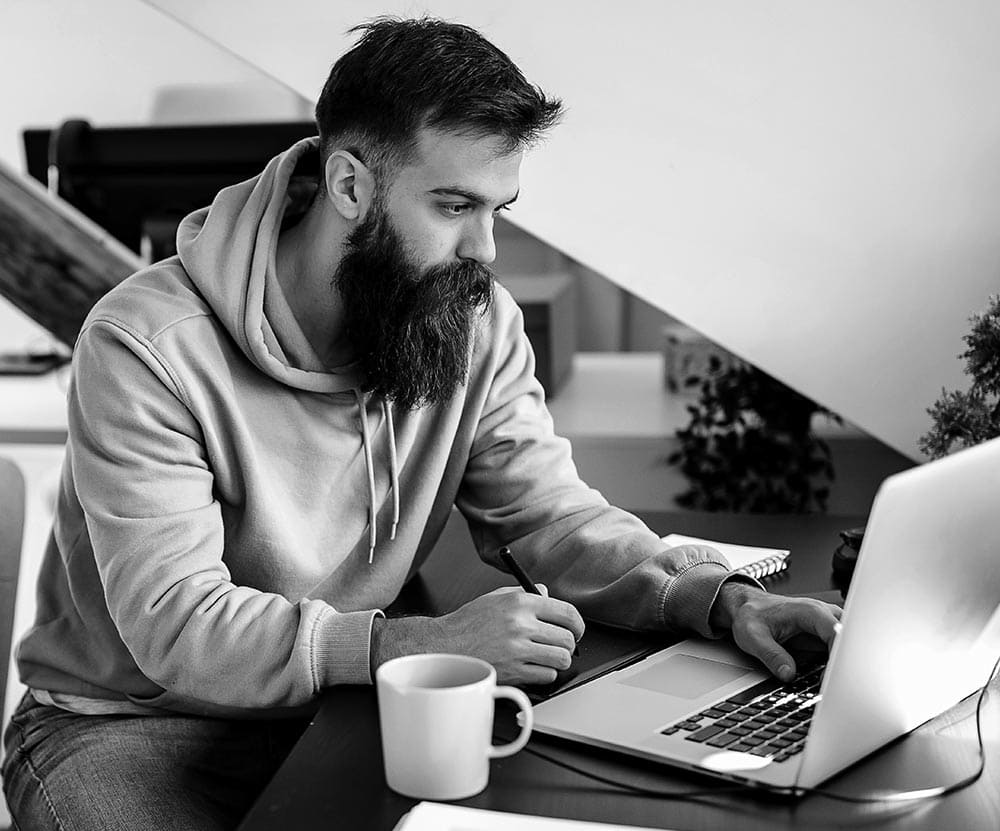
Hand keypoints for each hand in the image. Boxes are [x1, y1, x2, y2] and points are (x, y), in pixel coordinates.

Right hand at [371, 586, 584, 684]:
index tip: (576, 630)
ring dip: (558, 660)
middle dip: (569, 644)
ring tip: (547, 657)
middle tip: (560, 645)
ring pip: (561, 659)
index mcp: (520, 603)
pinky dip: (544, 674)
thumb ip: (524, 594)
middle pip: (568, 638)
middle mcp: (522, 625)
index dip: (577, 624)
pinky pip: (546, 675)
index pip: (566, 612)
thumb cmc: (467, 623)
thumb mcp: (495, 597)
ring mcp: (519, 650)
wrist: (445, 646)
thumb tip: (546, 593)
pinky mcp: (514, 672)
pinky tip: (532, 667)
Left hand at [710, 583, 841, 681]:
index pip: (838, 634)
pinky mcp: (824, 635)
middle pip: (850, 640)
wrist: (748, 607)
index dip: (840, 657)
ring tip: (837, 685)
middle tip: (840, 686)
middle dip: (849, 663)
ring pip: (848, 645)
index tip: (835, 678)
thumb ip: (771, 655)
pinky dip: (838, 664)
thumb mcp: (753, 636)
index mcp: (810, 611)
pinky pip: (840, 649)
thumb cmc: (751, 614)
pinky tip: (831, 679)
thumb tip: (788, 674)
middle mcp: (823, 615)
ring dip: (845, 664)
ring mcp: (826, 624)